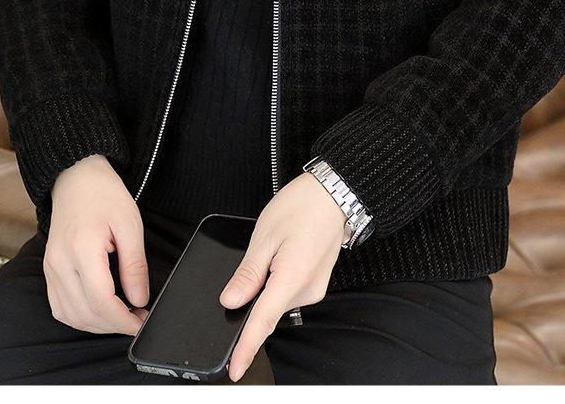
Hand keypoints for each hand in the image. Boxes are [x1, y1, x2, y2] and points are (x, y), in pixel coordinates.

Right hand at [44, 154, 148, 334]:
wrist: (77, 178)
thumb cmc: (105, 195)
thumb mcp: (130, 225)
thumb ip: (135, 266)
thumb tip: (139, 299)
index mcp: (82, 248)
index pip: (101, 301)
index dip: (123, 320)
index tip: (141, 322)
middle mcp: (60, 262)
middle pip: (86, 313)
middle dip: (114, 325)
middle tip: (137, 319)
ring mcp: (50, 267)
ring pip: (71, 316)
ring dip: (97, 325)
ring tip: (121, 316)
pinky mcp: (48, 269)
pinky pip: (60, 307)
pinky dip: (80, 317)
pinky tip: (99, 311)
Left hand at [220, 172, 348, 381]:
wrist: (334, 194)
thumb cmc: (302, 206)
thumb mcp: (265, 235)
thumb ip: (248, 273)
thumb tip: (230, 300)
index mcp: (292, 278)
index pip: (263, 322)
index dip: (246, 347)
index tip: (235, 369)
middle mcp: (307, 290)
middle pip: (268, 310)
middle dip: (252, 296)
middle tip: (255, 257)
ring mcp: (314, 288)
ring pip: (277, 299)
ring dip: (266, 285)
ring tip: (271, 247)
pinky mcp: (316, 283)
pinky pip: (288, 291)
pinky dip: (277, 281)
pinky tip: (279, 255)